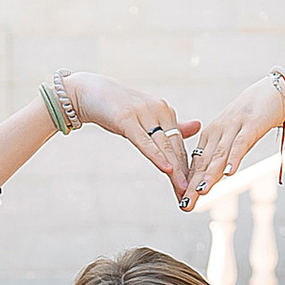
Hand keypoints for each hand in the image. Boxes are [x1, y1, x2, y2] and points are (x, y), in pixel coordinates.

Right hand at [53, 72, 201, 211]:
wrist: (88, 91)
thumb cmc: (117, 107)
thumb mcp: (146, 117)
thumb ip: (170, 124)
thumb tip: (197, 126)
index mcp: (165, 110)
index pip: (179, 144)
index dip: (186, 167)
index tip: (192, 186)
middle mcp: (159, 110)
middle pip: (174, 147)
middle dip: (182, 173)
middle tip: (190, 194)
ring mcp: (143, 113)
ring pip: (163, 146)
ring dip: (174, 170)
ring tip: (182, 189)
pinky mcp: (126, 118)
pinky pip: (144, 142)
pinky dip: (156, 156)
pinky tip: (167, 169)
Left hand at [183, 75, 284, 200]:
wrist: (272, 92)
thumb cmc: (250, 118)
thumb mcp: (232, 138)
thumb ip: (221, 156)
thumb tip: (209, 178)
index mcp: (210, 136)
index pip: (197, 164)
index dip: (189, 184)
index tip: (182, 203)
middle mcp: (218, 132)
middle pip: (204, 162)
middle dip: (194, 185)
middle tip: (185, 205)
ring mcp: (234, 128)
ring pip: (219, 155)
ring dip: (210, 174)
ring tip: (201, 192)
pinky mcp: (251, 124)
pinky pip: (241, 144)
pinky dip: (234, 158)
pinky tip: (229, 173)